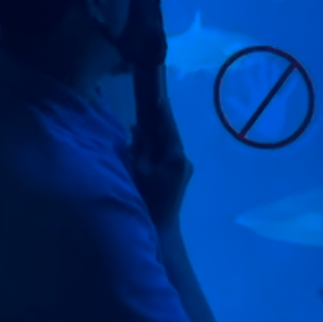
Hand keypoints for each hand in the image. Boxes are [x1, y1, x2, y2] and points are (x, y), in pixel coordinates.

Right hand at [128, 86, 193, 229]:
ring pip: (171, 144)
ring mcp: (185, 167)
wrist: (161, 225)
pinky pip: (171, 153)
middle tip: (155, 103)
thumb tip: (137, 128)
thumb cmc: (147, 198)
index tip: (159, 97)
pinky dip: (162, 144)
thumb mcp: (139, 170)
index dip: (163, 112)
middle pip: (172, 135)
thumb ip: (139, 147)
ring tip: (151, 118)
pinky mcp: (181, 174)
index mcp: (175, 157)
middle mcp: (184, 160)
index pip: (169, 129)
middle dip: (163, 120)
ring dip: (161, 133)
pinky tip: (152, 140)